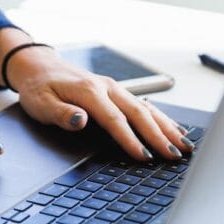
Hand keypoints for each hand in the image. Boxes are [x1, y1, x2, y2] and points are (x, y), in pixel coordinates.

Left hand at [0, 28, 193, 160]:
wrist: (40, 67)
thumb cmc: (39, 88)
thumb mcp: (41, 103)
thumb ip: (61, 113)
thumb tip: (80, 121)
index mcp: (89, 91)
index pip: (115, 119)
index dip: (130, 139)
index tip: (144, 156)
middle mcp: (107, 88)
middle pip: (139, 113)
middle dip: (159, 136)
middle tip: (175, 155)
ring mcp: (115, 88)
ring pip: (147, 108)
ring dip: (167, 127)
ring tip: (184, 146)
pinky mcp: (117, 92)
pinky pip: (144, 105)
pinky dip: (161, 118)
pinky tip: (175, 130)